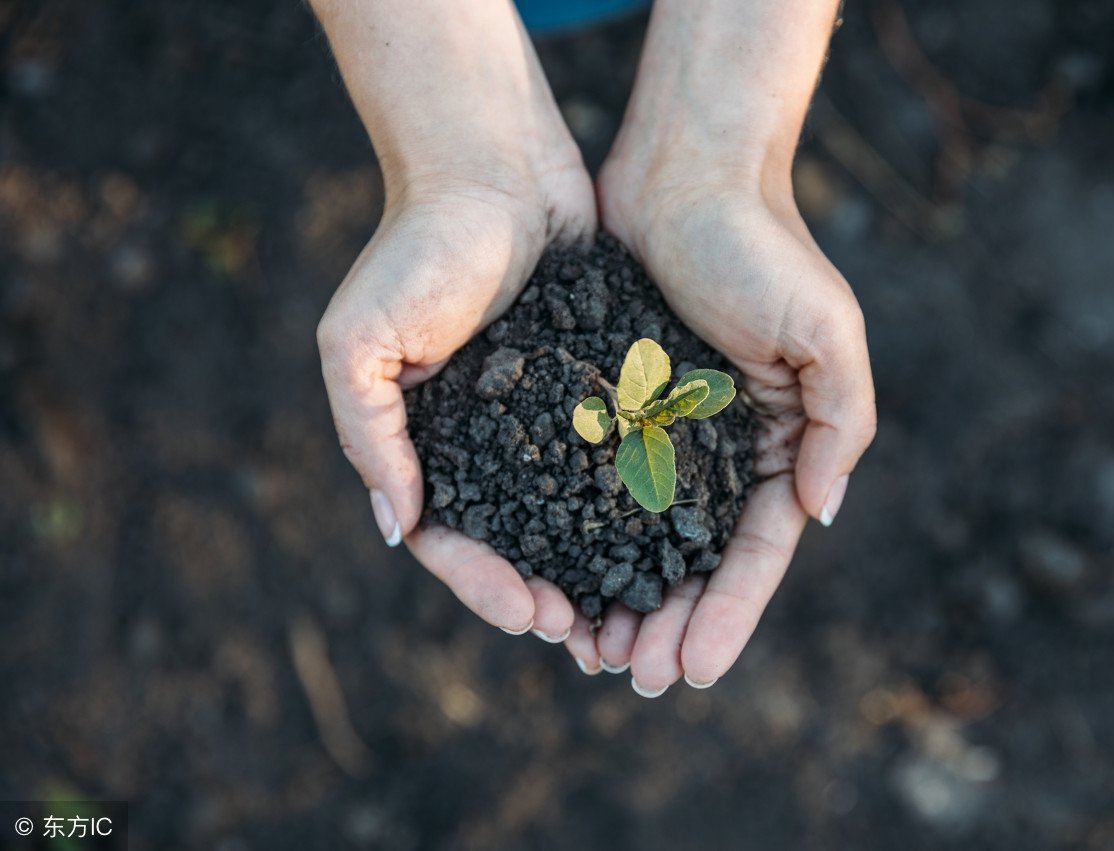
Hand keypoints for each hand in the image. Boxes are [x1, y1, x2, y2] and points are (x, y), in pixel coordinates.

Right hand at [313, 0, 593, 638]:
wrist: (492, 165)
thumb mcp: (358, 340)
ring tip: (636, 614)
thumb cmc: (415, 248)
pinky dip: (635, 505)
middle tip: (591, 639)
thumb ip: (370, 434)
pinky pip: (617, 458)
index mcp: (426, 445)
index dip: (485, 586)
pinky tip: (668, 541)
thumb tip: (397, 530)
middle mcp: (488, 444)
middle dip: (549, 597)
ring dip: (598, 571)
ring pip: (574, 516)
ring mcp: (545, 420)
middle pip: (518, 544)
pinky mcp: (598, 388)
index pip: (450, 541)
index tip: (532, 614)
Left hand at [565, 161, 875, 691]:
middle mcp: (720, 448)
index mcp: (777, 441)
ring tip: (591, 655)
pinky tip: (554, 581)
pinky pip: (590, 485)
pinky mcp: (610, 403)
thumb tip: (821, 512)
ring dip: (622, 599)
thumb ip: (839, 420)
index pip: (757, 551)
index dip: (727, 614)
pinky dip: (578, 539)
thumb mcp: (826, 327)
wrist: (683, 168)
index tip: (695, 671)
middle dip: (670, 624)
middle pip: (695, 560)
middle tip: (633, 679)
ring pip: (639, 539)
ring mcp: (663, 430)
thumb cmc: (762, 243)